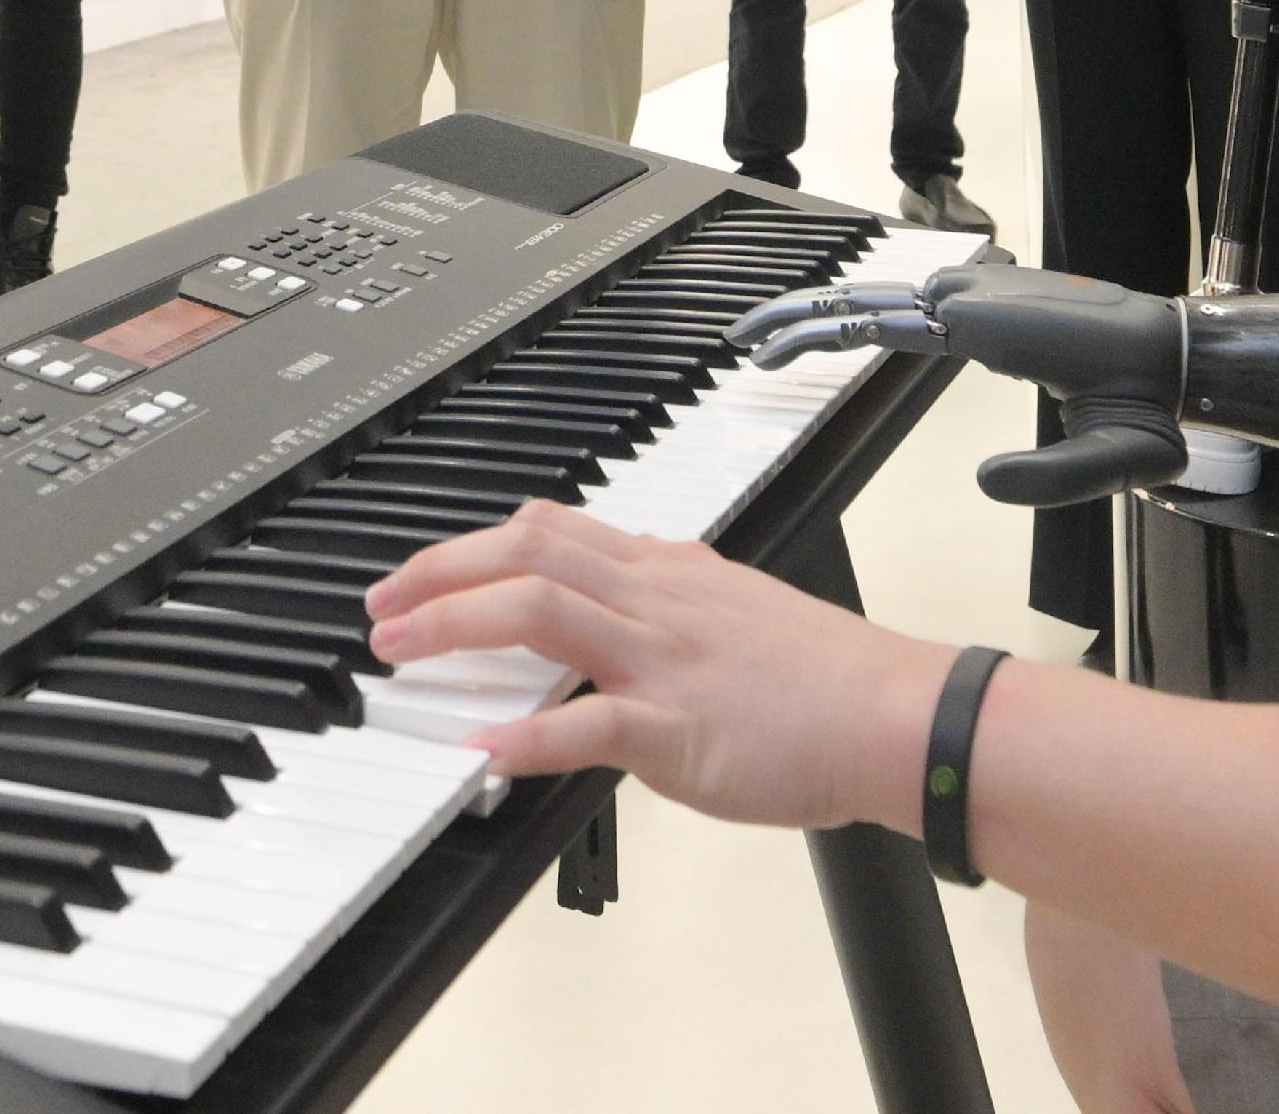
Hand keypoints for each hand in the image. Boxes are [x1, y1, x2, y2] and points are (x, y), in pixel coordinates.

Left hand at [367, 502, 956, 833]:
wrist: (896, 714)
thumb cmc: (826, 679)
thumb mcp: (734, 615)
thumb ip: (666, 613)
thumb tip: (609, 627)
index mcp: (668, 572)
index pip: (552, 530)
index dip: (472, 546)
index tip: (423, 572)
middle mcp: (658, 599)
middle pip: (529, 555)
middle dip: (441, 574)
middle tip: (382, 607)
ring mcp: (666, 658)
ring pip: (543, 613)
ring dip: (458, 625)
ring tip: (398, 651)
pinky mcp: (681, 726)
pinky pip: (591, 723)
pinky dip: (528, 732)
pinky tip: (482, 748)